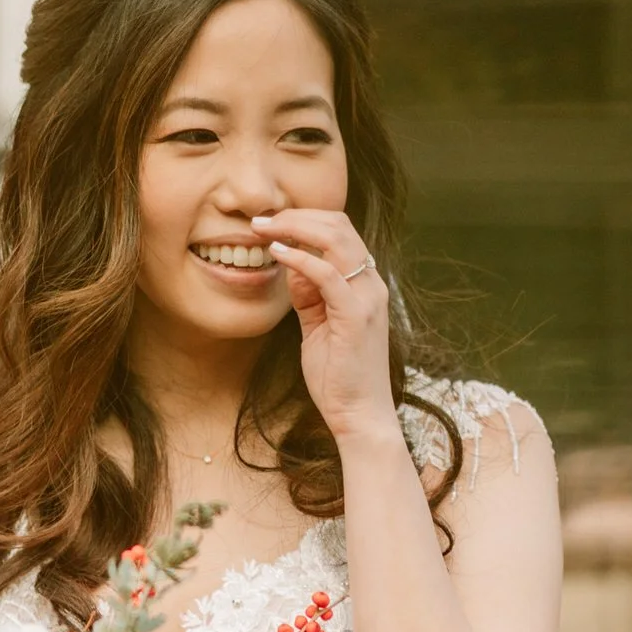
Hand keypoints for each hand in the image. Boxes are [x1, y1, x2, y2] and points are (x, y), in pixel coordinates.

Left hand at [252, 208, 397, 455]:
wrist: (360, 416)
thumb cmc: (339, 377)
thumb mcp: (317, 327)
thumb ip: (308, 296)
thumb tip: (291, 265)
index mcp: (364, 285)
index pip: (339, 232)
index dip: (304, 220)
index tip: (269, 224)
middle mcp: (371, 285)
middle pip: (339, 225)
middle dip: (296, 216)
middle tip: (260, 221)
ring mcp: (366, 298)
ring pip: (336, 239)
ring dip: (295, 228)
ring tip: (263, 230)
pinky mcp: (355, 315)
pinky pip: (327, 273)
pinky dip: (300, 258)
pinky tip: (276, 253)